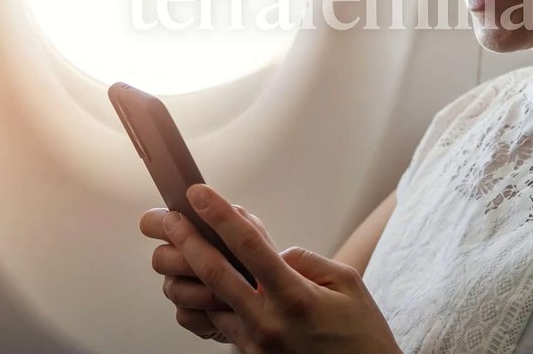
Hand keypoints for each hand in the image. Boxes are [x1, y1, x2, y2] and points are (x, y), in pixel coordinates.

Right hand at [140, 202, 275, 342]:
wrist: (274, 300)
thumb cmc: (263, 259)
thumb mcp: (255, 234)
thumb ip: (230, 216)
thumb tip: (198, 193)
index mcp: (188, 230)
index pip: (154, 222)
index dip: (157, 221)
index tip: (174, 218)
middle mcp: (178, 258)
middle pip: (160, 258)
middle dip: (186, 261)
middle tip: (215, 261)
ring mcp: (181, 288)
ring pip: (173, 289)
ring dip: (204, 291)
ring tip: (233, 294)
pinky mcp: (190, 317)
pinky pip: (186, 316)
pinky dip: (209, 315)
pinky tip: (230, 313)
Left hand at [148, 184, 401, 353]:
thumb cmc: (362, 335)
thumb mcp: (347, 285)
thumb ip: (307, 262)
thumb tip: (276, 254)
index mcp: (295, 297)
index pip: (249, 246)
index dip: (221, 216)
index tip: (200, 194)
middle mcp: (269, 322)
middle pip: (215, 273)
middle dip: (187, 240)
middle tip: (169, 218)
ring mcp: (256, 345)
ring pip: (209, 302)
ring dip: (189, 273)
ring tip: (175, 248)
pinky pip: (219, 326)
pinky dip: (206, 302)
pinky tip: (199, 285)